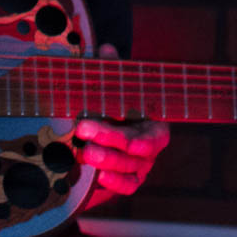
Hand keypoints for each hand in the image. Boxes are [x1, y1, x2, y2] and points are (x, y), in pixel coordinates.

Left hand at [74, 45, 170, 211]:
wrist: (115, 124)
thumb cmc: (119, 104)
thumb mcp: (117, 87)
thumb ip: (113, 71)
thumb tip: (106, 49)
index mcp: (154, 125)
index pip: (153, 138)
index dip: (139, 142)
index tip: (120, 139)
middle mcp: (150, 148)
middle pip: (134, 152)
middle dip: (108, 142)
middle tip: (82, 131)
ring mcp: (140, 166)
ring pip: (129, 169)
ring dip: (106, 162)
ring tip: (84, 154)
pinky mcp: (129, 180)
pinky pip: (127, 187)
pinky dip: (114, 184)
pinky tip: (98, 178)